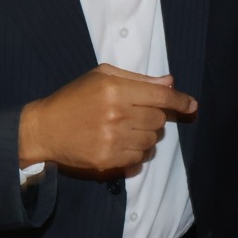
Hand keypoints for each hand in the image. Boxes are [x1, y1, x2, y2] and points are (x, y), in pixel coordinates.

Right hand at [20, 65, 197, 173]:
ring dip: (145, 136)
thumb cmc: (74, 98)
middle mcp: (116, 115)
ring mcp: (112, 140)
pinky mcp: (107, 160)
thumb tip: (170, 83)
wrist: (45, 128)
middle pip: (159, 120)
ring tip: (125, 129)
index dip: (181, 101)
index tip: (191, 105)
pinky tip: (120, 143)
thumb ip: (137, 79)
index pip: (161, 97)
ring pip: (152, 141)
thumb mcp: (101, 76)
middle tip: (136, 114)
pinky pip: (139, 159)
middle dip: (154, 117)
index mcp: (115, 90)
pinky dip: (136, 153)